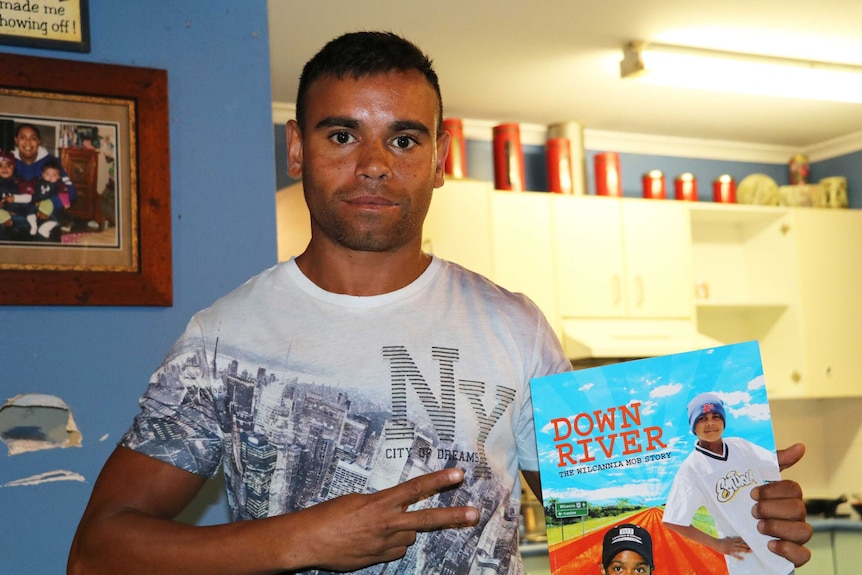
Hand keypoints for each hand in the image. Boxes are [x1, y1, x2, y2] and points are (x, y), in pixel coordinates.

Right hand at [291, 468, 478, 571]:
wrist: (308, 541)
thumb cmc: (328, 515)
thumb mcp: (356, 500)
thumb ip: (381, 504)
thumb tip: (396, 509)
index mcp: (381, 503)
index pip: (416, 488)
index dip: (439, 480)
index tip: (458, 474)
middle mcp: (387, 523)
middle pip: (428, 519)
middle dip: (453, 517)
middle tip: (474, 514)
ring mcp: (384, 544)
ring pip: (410, 537)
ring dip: (404, 531)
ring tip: (381, 526)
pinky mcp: (378, 559)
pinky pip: (395, 551)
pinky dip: (391, 546)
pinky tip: (373, 541)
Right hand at [715, 536, 751, 559]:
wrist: (716, 543)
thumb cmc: (721, 541)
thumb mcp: (727, 538)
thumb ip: (731, 538)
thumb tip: (733, 537)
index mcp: (733, 540)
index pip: (741, 540)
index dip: (746, 541)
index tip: (751, 542)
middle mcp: (733, 543)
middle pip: (741, 544)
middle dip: (747, 546)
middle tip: (753, 548)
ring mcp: (731, 547)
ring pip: (739, 548)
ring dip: (745, 550)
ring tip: (750, 551)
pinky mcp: (729, 551)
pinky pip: (734, 555)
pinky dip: (738, 557)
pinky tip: (742, 558)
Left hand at [751, 443, 811, 566]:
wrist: (727, 527)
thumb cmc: (740, 498)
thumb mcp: (748, 475)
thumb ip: (769, 459)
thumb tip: (801, 447)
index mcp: (785, 494)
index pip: (793, 488)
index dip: (773, 490)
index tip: (752, 493)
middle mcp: (794, 513)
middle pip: (798, 508)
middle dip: (772, 509)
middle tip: (753, 512)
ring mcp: (794, 534)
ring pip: (804, 531)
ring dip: (779, 528)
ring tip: (759, 528)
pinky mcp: (791, 553)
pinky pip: (803, 555)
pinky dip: (788, 550)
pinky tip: (770, 544)